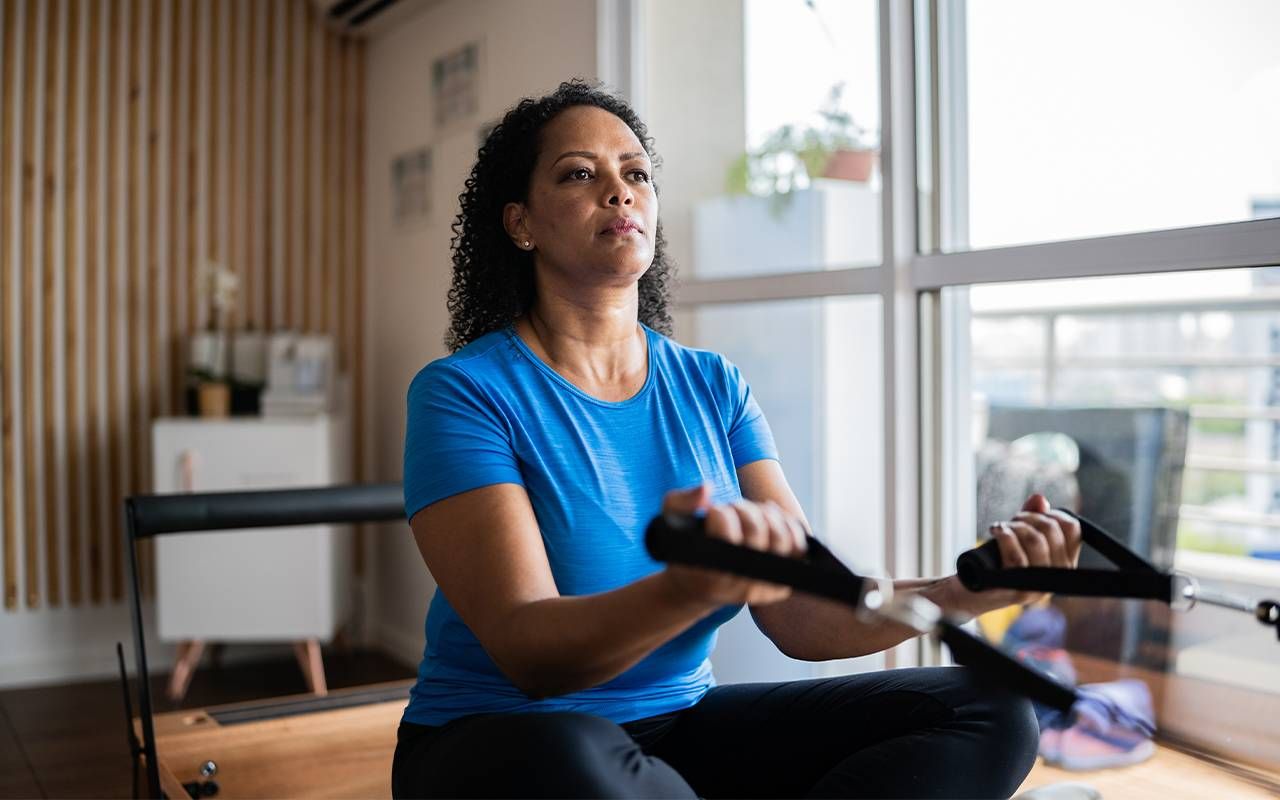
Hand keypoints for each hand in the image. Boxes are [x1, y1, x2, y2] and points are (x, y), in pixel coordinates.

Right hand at [659, 484, 807, 608]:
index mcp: (709, 574)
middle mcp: (738, 585)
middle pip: (756, 532)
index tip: (711, 512)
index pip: (726, 534)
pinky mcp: (778, 585)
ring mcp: (762, 587)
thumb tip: (706, 489)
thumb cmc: (684, 551)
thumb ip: (681, 502)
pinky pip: (797, 550)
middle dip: (743, 509)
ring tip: (752, 512)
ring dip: (768, 516)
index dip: (720, 514)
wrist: (695, 588)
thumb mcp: (669, 523)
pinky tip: (770, 520)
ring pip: (781, 540)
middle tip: (732, 509)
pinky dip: (788, 527)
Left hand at [974, 493, 1082, 609]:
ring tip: (1001, 528)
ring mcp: (1039, 587)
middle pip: (1052, 530)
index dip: (1052, 514)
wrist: (972, 591)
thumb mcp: (1018, 536)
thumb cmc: (998, 562)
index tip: (1032, 515)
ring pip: (1035, 541)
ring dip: (1015, 526)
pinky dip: (1005, 537)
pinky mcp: (1018, 591)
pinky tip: (996, 531)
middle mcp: (1056, 578)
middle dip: (1028, 517)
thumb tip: (1039, 499)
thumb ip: (1032, 516)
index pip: (1073, 529)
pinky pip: (1016, 557)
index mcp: (1064, 564)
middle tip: (1012, 521)